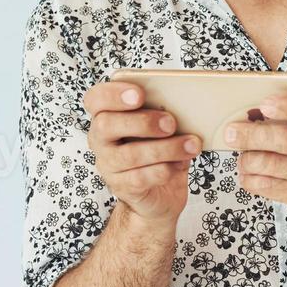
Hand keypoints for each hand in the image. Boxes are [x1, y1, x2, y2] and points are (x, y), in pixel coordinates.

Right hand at [84, 80, 200, 223]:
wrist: (160, 192)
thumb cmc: (159, 148)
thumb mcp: (162, 126)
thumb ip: (164, 112)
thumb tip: (184, 103)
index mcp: (107, 115)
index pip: (95, 99)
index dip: (113, 94)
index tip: (140, 94)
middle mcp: (101, 140)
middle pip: (106, 125)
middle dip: (142, 121)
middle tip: (171, 123)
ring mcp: (108, 165)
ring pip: (129, 154)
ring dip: (165, 148)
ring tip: (190, 145)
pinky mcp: (122, 187)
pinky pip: (140, 177)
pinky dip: (164, 169)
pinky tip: (180, 164)